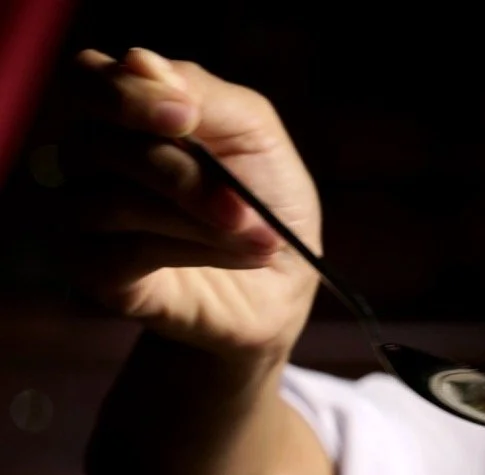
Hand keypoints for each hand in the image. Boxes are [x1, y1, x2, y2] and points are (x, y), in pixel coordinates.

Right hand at [63, 47, 321, 364]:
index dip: (130, 96)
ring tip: (257, 238)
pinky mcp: (91, 268)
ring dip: (200, 222)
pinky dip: (190, 251)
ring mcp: (82, 213)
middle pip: (100, 144)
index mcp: (123, 110)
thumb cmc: (266, 198)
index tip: (185, 117)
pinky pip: (125, 251)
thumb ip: (204, 94)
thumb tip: (138, 61)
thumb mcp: (254, 133)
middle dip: (179, 174)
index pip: (89, 80)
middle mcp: (89, 155)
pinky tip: (232, 257)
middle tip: (239, 205)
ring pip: (116, 203)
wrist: (282, 283)